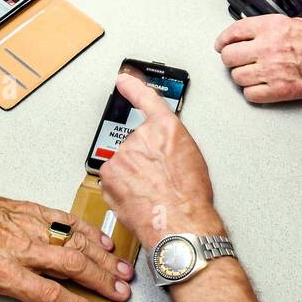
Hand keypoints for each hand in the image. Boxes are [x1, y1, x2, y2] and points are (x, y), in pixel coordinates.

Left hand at [0, 171, 133, 301]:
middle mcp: (22, 248)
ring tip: (122, 270)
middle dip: (101, 281)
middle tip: (121, 293)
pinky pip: (67, 219)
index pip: (49, 294)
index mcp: (4, 272)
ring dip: (102, 257)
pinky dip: (89, 230)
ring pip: (74, 242)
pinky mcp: (32, 210)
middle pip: (72, 266)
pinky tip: (103, 240)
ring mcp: (30, 226)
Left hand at [99, 73, 223, 251]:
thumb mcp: (192, 158)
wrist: (180, 223)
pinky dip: (120, 187)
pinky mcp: (109, 172)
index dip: (133, 86)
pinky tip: (137, 197)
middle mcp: (142, 135)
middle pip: (135, 143)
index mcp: (167, 128)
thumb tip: (162, 148)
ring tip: (150, 192)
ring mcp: (123, 153)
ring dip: (131, 176)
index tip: (123, 79)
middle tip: (157, 180)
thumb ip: (172, 143)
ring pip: (122, 162)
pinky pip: (112, 178)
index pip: (146, 98)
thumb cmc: (191, 198)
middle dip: (142, 160)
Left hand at [215, 15, 301, 102]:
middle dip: (231, 59)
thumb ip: (271, 28)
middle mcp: (268, 47)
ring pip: (237, 77)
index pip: (233, 32)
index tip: (221, 45)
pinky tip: (260, 87)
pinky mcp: (280, 90)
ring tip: (252, 74)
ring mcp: (272, 70)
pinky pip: (251, 95)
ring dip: (242, 77)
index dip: (223, 40)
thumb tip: (253, 33)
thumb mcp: (296, 22)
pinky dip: (252, 93)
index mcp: (272, 27)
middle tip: (238, 61)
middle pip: (229, 57)